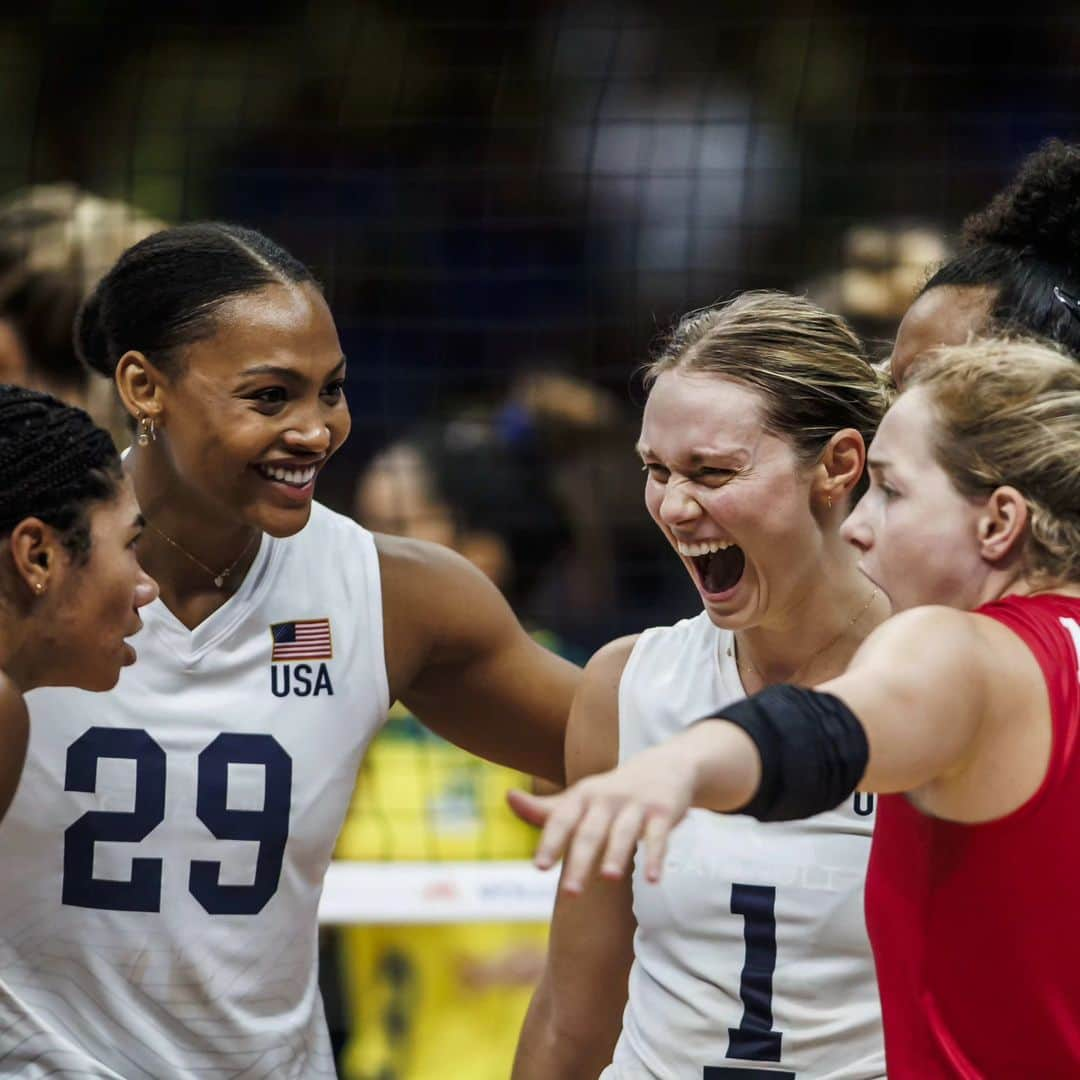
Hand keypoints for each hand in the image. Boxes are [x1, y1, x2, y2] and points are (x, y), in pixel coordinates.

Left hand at [507, 743, 698, 894]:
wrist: (664, 765)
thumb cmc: (611, 792)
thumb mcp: (579, 798)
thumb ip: (545, 808)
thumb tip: (508, 798)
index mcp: (582, 796)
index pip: (561, 820)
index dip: (550, 843)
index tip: (540, 868)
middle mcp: (606, 799)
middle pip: (590, 832)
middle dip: (580, 861)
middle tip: (570, 893)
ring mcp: (635, 805)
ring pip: (624, 832)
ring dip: (616, 854)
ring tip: (608, 878)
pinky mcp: (662, 812)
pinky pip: (658, 837)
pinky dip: (655, 857)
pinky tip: (652, 879)